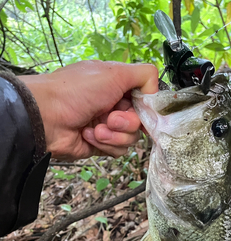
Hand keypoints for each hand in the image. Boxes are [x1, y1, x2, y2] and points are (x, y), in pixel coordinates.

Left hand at [19, 60, 158, 159]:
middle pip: (141, 122)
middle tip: (110, 118)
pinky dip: (105, 144)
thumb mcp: (114, 72)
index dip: (147, 106)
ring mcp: (108, 126)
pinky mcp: (101, 145)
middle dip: (127, 122)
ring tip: (96, 128)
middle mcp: (114, 105)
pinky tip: (88, 135)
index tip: (142, 108)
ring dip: (115, 135)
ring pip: (131, 139)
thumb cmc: (76, 91)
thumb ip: (143, 75)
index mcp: (117, 85)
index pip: (146, 98)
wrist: (47, 118)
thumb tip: (157, 88)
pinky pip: (118, 150)